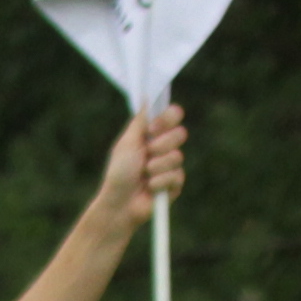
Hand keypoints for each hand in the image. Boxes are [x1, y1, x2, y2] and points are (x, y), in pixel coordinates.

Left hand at [90, 103, 187, 231]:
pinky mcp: (175, 184)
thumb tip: (147, 97)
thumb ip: (140, 121)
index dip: (168, 119)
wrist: (119, 204)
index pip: (173, 116)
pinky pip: (177, 176)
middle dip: (162, 144)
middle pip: (181, 133)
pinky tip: (150, 188)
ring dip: (156, 166)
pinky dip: (159, 182)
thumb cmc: (119, 173)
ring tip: (144, 175)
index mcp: (153, 134)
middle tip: (147, 154)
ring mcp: (171, 166)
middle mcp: (164, 147)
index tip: (153, 129)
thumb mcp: (127, 143)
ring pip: (177, 156)